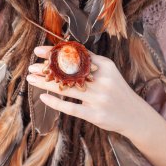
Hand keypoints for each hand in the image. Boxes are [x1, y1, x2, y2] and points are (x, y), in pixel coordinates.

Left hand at [27, 45, 145, 136]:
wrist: (135, 114)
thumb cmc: (117, 89)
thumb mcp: (109, 71)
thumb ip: (91, 61)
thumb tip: (64, 53)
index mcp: (105, 65)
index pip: (75, 56)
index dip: (55, 53)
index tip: (38, 51)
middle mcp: (102, 80)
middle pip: (68, 72)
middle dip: (46, 69)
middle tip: (31, 67)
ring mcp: (98, 98)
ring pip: (66, 88)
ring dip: (45, 83)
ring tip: (32, 79)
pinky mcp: (95, 114)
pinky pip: (71, 108)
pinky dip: (56, 102)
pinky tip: (43, 97)